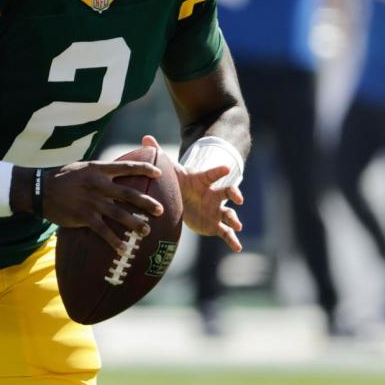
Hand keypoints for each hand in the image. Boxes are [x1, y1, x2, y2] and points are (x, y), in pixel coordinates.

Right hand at [41, 158, 164, 254]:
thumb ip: (100, 171)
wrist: (40, 190)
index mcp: (98, 170)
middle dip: (146, 202)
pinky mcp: (84, 216)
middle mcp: (98, 185)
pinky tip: (123, 249)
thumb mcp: (82, 168)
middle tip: (160, 210)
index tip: (159, 173)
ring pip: (119, 214)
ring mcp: (91, 202)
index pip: (126, 167)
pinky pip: (103, 231)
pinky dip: (114, 241)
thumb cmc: (61, 178)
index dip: (144, 169)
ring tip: (146, 231)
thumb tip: (117, 172)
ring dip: (135, 224)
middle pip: (129, 193)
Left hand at [143, 135, 244, 251]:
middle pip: (227, 192)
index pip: (213, 174)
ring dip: (234, 220)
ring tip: (237, 227)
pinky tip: (238, 248)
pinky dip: (233, 240)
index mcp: (203, 180)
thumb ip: (158, 153)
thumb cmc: (178, 183)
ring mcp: (216, 210)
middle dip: (235, 193)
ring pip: (229, 214)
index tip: (227, 167)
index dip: (219, 170)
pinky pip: (226, 233)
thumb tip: (145, 136)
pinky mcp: (215, 225)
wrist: (184, 200)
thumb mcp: (169, 169)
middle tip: (238, 198)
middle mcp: (214, 194)